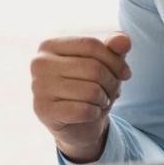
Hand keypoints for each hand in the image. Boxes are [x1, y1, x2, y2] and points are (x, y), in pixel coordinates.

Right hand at [31, 33, 132, 162]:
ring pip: (91, 91)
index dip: (115, 60)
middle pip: (93, 68)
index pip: (91, 45)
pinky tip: (90, 113)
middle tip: (112, 92)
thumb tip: (122, 40)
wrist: (76, 124)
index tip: (125, 74)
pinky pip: (84, 110)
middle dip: (112, 83)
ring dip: (104, 99)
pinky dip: (95, 113)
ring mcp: (38, 87)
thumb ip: (115, 47)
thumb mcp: (106, 64)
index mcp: (50, 45)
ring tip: (100, 101)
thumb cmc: (89, 87)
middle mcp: (39, 63)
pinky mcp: (43, 110)